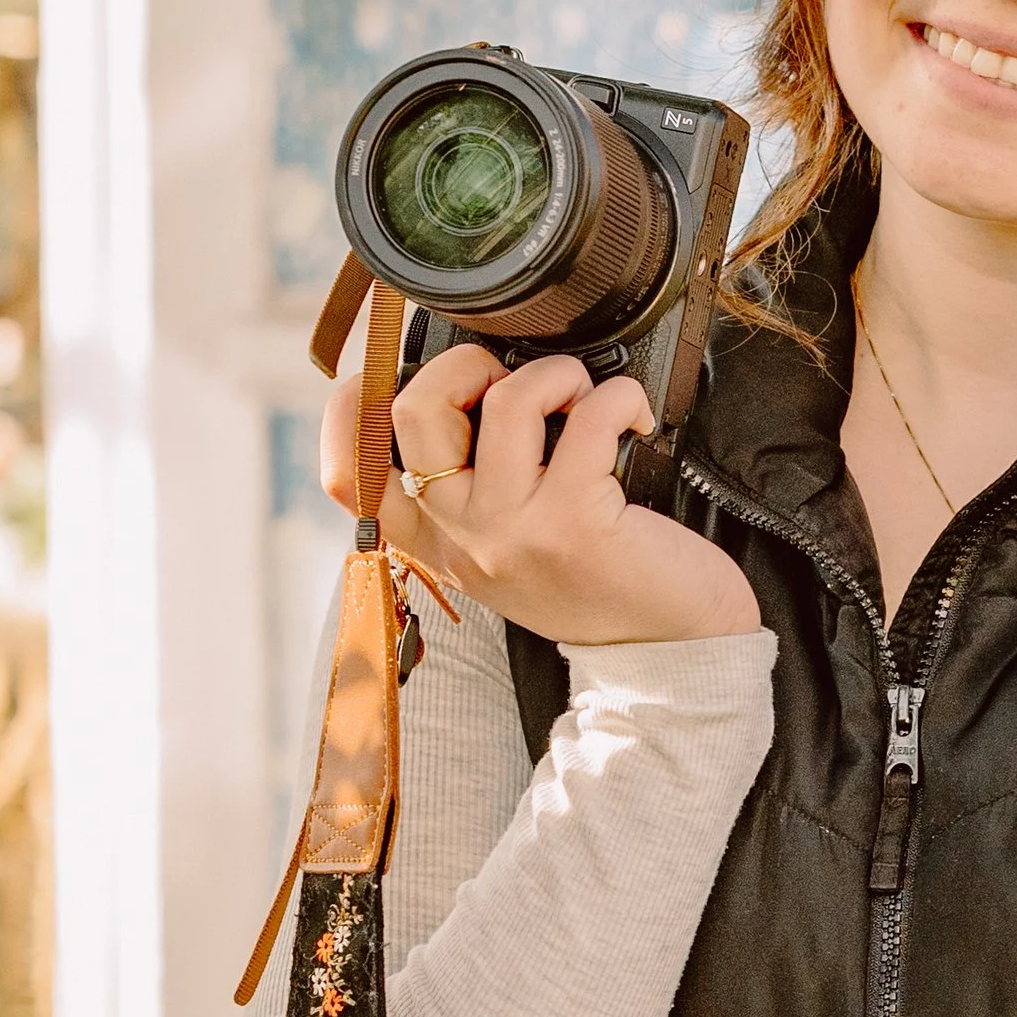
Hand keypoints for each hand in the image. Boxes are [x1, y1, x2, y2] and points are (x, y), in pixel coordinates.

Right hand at [321, 345, 757, 644]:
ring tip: (584, 398)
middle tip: (511, 378)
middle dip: (464, 363)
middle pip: (414, 414)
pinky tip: (632, 417)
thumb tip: (481, 395)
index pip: (350, 478)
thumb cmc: (603, 586)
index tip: (386, 374)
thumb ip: (480, 496)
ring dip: (556, 374)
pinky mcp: (576, 523)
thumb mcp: (515, 553)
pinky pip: (588, 416)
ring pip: (507, 401)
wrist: (669, 654)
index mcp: (440, 544)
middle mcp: (465, 540)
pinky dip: (618, 396)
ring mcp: (514, 532)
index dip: (347, 412)